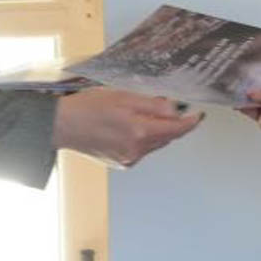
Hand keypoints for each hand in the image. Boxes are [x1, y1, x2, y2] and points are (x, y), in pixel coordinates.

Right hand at [52, 88, 202, 167]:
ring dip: (155, 131)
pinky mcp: (121, 163)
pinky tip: (126, 127)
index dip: (190, 121)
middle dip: (170, 123)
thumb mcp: (124, 97)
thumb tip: (176, 110)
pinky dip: (142, 139)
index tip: (198, 115)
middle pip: (167, 137)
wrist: (62, 125)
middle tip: (165, 106)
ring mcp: (129, 159)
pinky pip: (141, 150)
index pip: (176, 129)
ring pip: (154, 144)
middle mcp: (137, 150)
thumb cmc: (88, 107)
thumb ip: (153, 105)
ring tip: (137, 114)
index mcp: (140, 132)